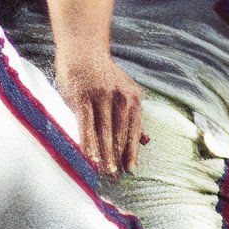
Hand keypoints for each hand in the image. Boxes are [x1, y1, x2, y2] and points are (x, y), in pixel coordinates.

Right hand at [57, 55, 146, 176]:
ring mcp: (101, 97)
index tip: (130, 170)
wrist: (83, 48)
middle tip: (115, 179)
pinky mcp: (82, 98)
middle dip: (117, 159)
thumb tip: (146, 141)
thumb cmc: (102, 75)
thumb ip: (132, 118)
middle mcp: (120, 98)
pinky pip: (86, 126)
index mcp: (133, 98)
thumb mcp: (124, 92)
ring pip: (104, 134)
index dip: (131, 152)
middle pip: (119, 136)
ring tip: (103, 173)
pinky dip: (88, 144)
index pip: (133, 131)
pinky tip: (89, 158)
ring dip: (104, 156)